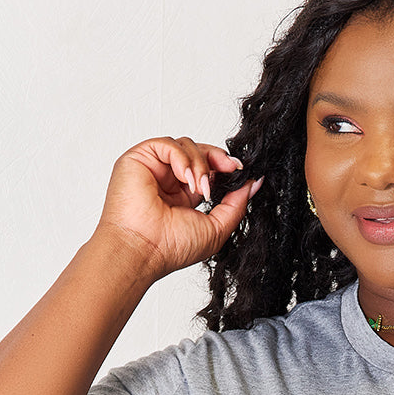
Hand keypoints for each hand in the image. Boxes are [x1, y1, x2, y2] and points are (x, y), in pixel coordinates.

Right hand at [93, 136, 260, 280]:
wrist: (143, 251)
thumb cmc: (171, 247)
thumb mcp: (217, 228)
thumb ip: (236, 204)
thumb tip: (254, 183)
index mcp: (184, 196)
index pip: (207, 169)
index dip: (223, 166)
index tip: (238, 170)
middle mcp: (168, 181)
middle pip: (198, 152)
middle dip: (217, 158)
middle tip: (230, 169)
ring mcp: (153, 169)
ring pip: (185, 145)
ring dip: (200, 164)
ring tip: (199, 189)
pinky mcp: (139, 159)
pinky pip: (167, 144)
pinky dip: (182, 158)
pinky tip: (184, 178)